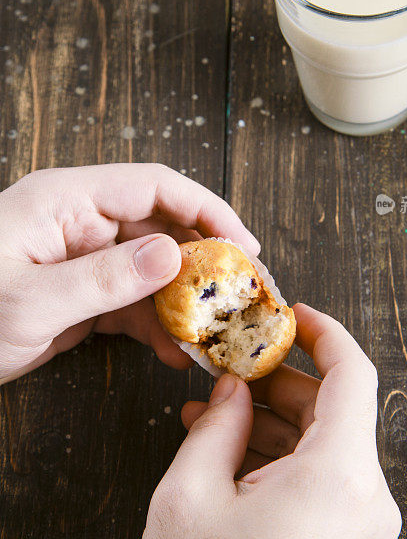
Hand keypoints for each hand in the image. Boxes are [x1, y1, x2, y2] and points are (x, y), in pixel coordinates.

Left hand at [0, 163, 259, 382]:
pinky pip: (133, 303)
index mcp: (67, 200)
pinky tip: (176, 351)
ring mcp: (84, 260)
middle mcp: (81, 222)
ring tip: (214, 334)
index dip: (206, 209)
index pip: (154, 187)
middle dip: (204, 261)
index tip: (243, 244)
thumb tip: (173, 254)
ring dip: (185, 301)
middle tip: (240, 296)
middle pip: (162, 227)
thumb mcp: (31, 300)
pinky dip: (158, 326)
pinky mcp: (82, 295)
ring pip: (154, 270)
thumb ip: (104, 278)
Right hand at [135, 303, 400, 538]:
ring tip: (210, 411)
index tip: (291, 314)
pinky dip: (277, 454)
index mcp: (339, 475)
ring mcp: (359, 522)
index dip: (323, 333)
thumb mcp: (190, 497)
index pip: (353, 374)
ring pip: (322, 440)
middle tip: (228, 366)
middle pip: (333, 406)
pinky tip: (226, 448)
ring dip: (269, 419)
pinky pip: (318, 474)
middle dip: (277, 380)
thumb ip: (214, 425)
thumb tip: (231, 387)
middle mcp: (365, 496)